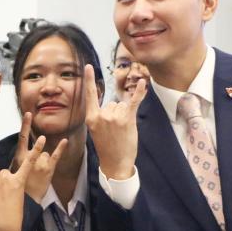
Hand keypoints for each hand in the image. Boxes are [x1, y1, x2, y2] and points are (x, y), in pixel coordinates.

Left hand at [0, 136, 45, 230]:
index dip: (36, 150)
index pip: (29, 162)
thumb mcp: (20, 197)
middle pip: (4, 170)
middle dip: (3, 179)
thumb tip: (8, 181)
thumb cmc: (14, 215)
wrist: (4, 225)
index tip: (41, 138)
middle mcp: (8, 178)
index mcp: (20, 181)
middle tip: (3, 194)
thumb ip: (15, 185)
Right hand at [12, 113, 67, 201]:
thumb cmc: (19, 185)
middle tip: (32, 126)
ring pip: (46, 154)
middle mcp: (31, 158)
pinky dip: (61, 148)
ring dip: (44, 161)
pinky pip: (56, 156)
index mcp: (19, 157)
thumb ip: (19, 158)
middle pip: (37, 146)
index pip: (22, 137)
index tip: (28, 114)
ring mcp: (41, 163)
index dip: (25, 125)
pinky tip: (65, 140)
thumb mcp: (14, 170)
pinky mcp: (50, 169)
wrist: (28, 200)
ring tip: (39, 173)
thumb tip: (22, 149)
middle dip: (37, 146)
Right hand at [83, 63, 146, 179]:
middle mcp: (102, 115)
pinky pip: (133, 102)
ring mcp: (114, 117)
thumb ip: (100, 116)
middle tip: (115, 132)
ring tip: (122, 132)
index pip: (90, 95)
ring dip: (124, 116)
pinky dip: (139, 92)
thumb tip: (112, 104)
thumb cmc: (107, 148)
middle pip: (112, 103)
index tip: (88, 66)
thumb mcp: (96, 131)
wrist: (115, 164)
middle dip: (116, 114)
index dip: (89, 80)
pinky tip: (143, 83)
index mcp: (91, 118)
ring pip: (122, 106)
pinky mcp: (127, 119)